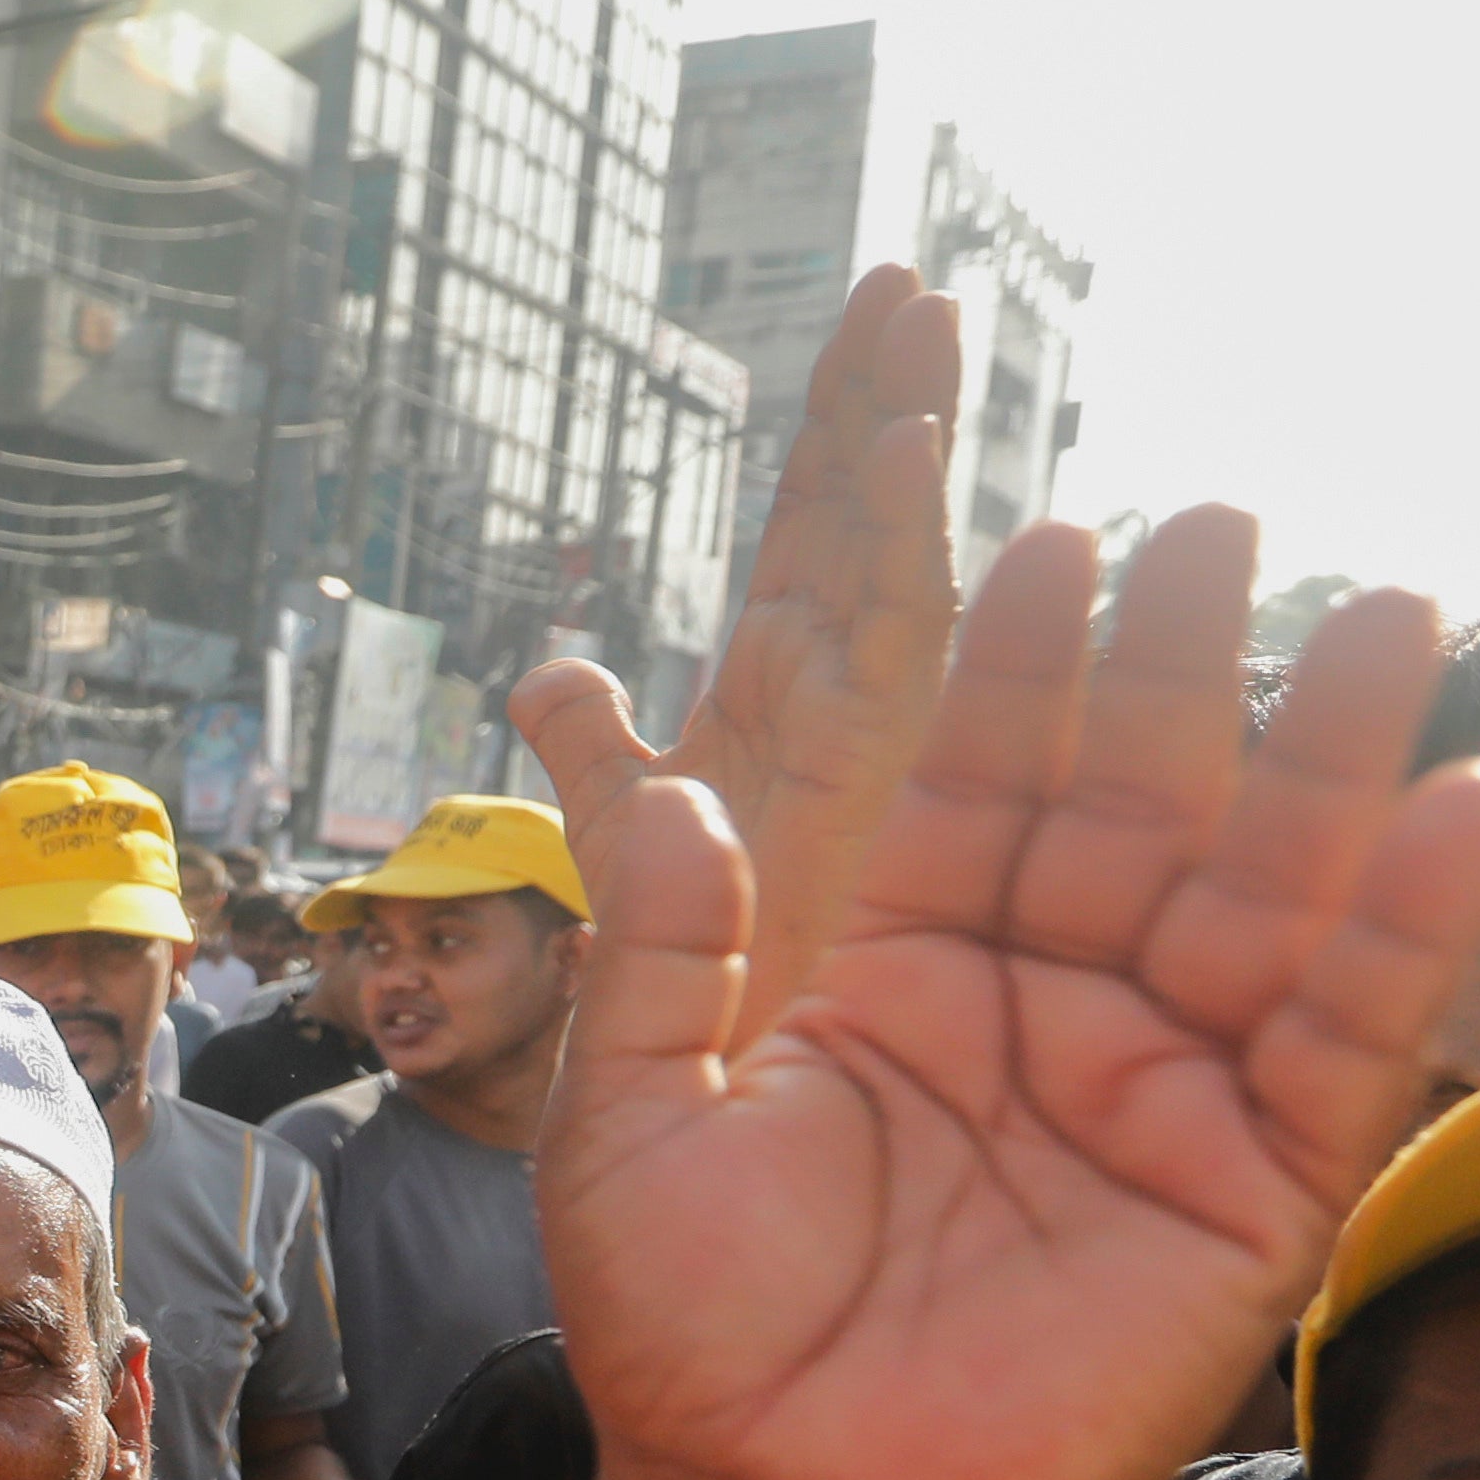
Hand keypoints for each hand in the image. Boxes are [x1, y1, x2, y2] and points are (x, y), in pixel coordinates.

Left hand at [511, 267, 964, 1033]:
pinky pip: (908, 655)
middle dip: (883, 407)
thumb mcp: (624, 875)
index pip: (809, 540)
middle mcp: (842, 721)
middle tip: (903, 282)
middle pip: (862, 535)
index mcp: (782, 712)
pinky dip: (911, 551)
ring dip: (910, 444)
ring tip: (925, 318)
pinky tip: (919, 456)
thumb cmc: (712, 1043)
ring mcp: (878, 757)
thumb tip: (553, 666)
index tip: (869, 309)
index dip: (835, 431)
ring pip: (900, 572)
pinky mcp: (894, 805)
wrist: (741, 1198)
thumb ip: (594, 767)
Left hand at [534, 509, 1479, 1479]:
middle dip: (1182, 671)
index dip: (1020, 671)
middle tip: (1222, 523)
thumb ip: (660, 955)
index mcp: (907, 969)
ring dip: (1335, 759)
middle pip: (1137, 807)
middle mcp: (1049, 1006)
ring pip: (1266, 895)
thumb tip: (668, 794)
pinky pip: (1344, 1044)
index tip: (1056, 540)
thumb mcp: (631, 1125)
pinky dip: (1410, 931)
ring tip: (1390, 615)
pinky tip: (1463, 807)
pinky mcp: (1250, 1195)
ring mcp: (1159, 1091)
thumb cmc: (692, 1332)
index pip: (981, 784)